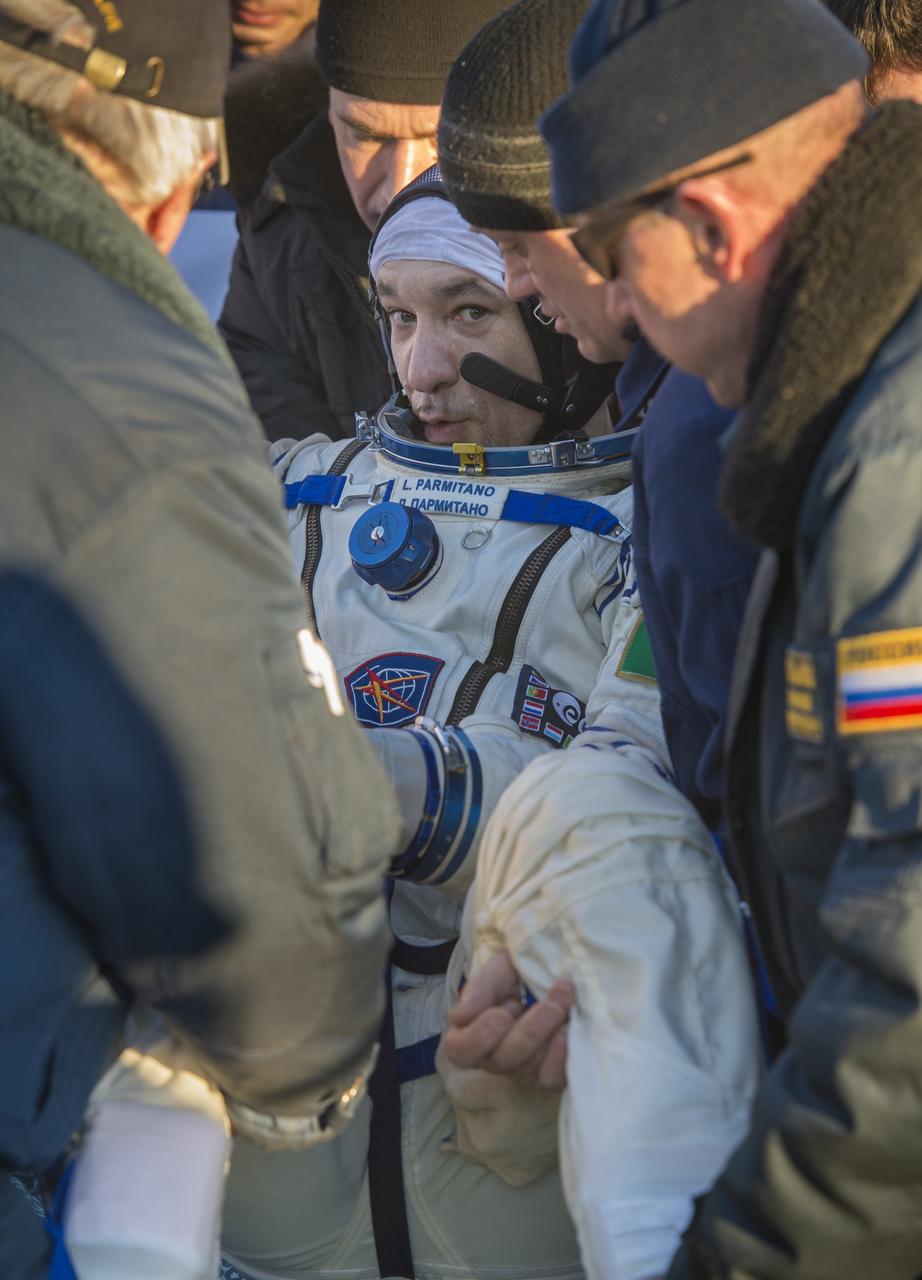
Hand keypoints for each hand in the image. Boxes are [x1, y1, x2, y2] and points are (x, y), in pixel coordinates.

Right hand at [442, 951, 573, 1089]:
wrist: (559, 976)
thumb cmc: (522, 973)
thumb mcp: (501, 969)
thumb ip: (481, 987)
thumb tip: (460, 1017)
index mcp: (472, 1031)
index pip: (460, 1050)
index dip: (480, 1036)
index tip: (502, 1013)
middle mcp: (494, 1057)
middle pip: (501, 1060)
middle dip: (530, 1030)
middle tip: (554, 1001)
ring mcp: (522, 1070)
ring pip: (528, 1069)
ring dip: (549, 1034)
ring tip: (566, 1004)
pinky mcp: (550, 1074)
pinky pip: (550, 1079)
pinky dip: (560, 1056)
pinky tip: (569, 1030)